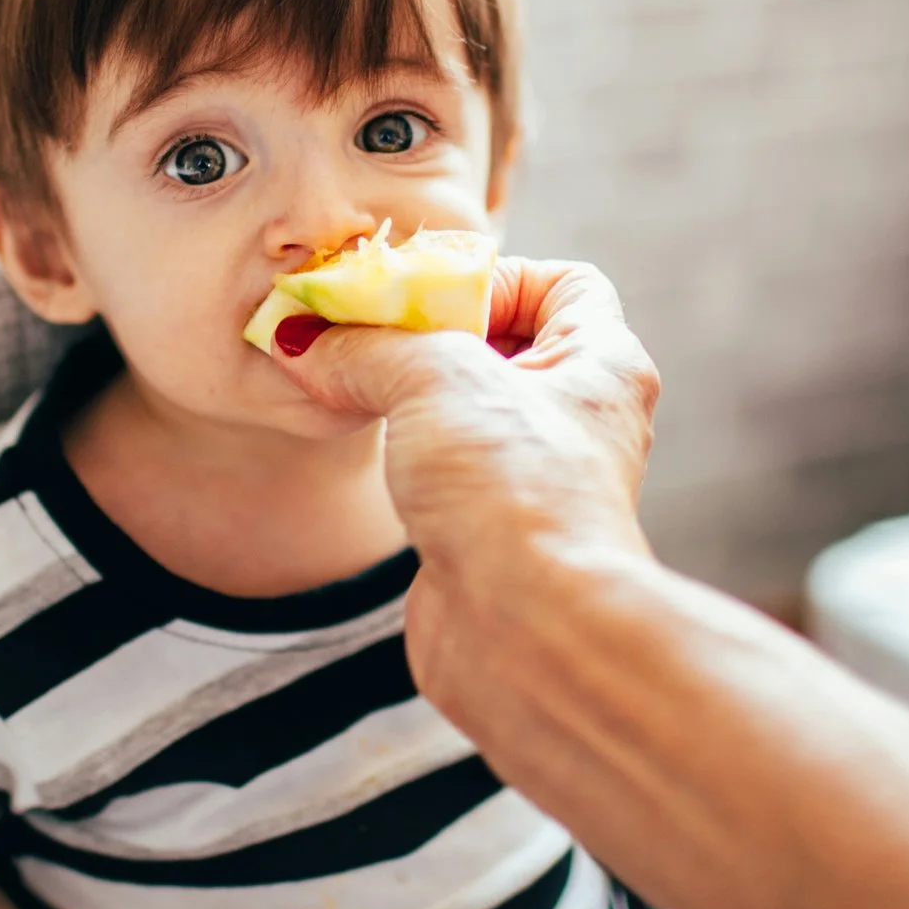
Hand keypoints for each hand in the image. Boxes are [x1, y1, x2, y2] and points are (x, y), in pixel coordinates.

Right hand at [271, 258, 661, 714]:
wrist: (527, 632)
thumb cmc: (515, 492)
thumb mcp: (434, 377)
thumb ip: (367, 347)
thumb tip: (306, 343)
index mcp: (603, 364)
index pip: (565, 284)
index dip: (495, 276)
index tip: (427, 297)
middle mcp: (581, 420)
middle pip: (505, 344)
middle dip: (432, 336)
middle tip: (366, 337)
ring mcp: (536, 480)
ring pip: (468, 413)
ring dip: (409, 398)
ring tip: (352, 388)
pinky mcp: (492, 535)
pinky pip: (444, 472)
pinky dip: (404, 457)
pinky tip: (368, 455)